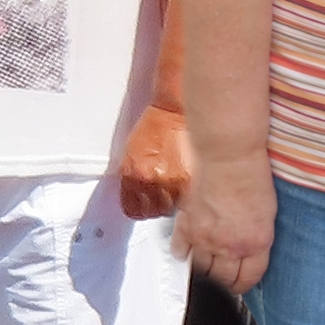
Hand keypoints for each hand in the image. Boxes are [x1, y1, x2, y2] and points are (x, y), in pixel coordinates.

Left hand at [117, 105, 191, 220]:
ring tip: (175, 188)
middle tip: (162, 194)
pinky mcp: (193, 182)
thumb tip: (135, 196)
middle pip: (154, 212)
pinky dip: (187, 198)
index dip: (139, 207)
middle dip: (157, 204)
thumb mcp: (132, 153)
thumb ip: (132, 178)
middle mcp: (153, 182)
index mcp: (134, 175)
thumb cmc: (156, 127)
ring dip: (173, 202)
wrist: (177, 112)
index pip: (132, 210)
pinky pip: (188, 202)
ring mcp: (175, 184)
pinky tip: (185, 187)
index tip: (143, 205)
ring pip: (173, 209)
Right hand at [180, 145, 276, 295]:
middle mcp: (231, 246)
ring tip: (205, 265)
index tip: (239, 285)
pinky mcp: (187, 226)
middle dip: (223, 282)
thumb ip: (257, 238)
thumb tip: (249, 253)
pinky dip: (182, 254)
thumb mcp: (267, 213)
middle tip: (222, 279)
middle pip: (223, 280)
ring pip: (200, 271)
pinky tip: (186, 250)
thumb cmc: (252, 176)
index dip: (243, 285)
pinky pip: (179, 252)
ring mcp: (206, 238)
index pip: (249, 279)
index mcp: (257, 243)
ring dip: (203, 270)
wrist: (229, 155)